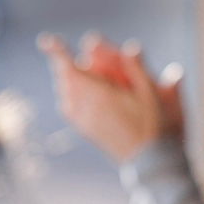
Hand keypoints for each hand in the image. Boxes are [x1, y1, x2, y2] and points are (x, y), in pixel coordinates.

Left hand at [41, 33, 184, 164]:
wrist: (152, 162)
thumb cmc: (156, 126)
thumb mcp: (152, 93)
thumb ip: (138, 69)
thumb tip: (131, 47)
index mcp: (100, 95)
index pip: (71, 68)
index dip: (58, 53)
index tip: (47, 41)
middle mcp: (87, 108)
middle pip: (66, 80)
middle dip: (65, 64)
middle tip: (63, 53)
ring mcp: (86, 122)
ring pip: (66, 95)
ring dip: (67, 80)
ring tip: (71, 71)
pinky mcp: (88, 132)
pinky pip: (69, 110)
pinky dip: (68, 97)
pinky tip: (73, 97)